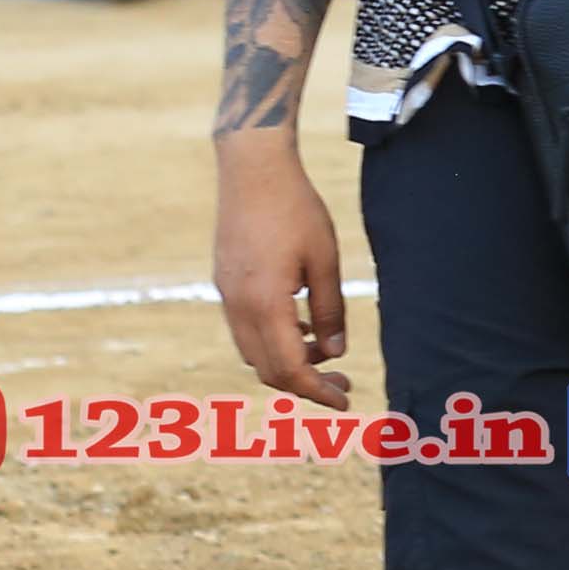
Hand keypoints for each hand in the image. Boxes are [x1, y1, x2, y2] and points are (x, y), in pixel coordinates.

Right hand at [212, 130, 351, 403]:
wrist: (252, 169)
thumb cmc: (294, 209)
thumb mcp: (324, 260)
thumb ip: (329, 310)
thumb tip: (334, 353)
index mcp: (266, 304)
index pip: (290, 369)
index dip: (318, 392)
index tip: (345, 400)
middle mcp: (239, 306)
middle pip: (268, 370)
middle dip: (305, 384)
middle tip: (342, 380)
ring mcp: (226, 295)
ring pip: (253, 352)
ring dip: (287, 361)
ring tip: (323, 349)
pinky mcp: (224, 282)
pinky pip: (245, 329)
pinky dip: (272, 340)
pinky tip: (299, 324)